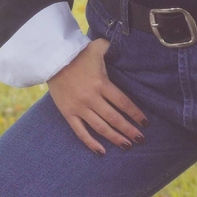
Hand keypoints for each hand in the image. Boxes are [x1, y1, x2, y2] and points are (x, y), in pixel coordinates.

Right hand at [48, 39, 146, 154]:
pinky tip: (102, 152)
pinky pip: (80, 132)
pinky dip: (91, 143)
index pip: (123, 102)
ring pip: (100, 127)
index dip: (135, 114)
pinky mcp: (68, 113)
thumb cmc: (77, 54)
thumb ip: (112, 47)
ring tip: (127, 145)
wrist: (51, 59)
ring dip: (115, 138)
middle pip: (114, 118)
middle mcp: (91, 98)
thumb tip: (124, 45)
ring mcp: (79, 107)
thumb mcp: (97, 47)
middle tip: (140, 139)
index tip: (145, 123)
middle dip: (129, 130)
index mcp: (101, 83)